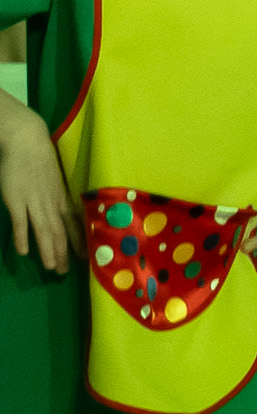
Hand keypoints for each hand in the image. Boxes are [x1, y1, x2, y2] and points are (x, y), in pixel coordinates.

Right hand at [0, 113, 72, 266]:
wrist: (26, 142)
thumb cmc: (39, 159)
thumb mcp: (54, 180)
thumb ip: (56, 196)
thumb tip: (60, 208)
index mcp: (61, 198)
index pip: (73, 225)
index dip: (78, 242)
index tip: (84, 258)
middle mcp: (51, 203)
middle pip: (59, 233)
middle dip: (63, 253)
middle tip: (65, 272)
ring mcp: (34, 203)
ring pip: (44, 231)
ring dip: (48, 251)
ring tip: (52, 267)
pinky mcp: (16, 200)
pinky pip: (20, 222)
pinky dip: (22, 237)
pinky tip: (24, 252)